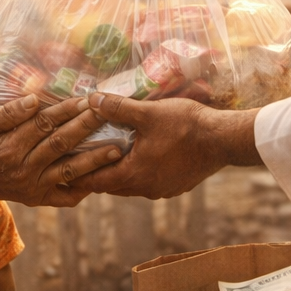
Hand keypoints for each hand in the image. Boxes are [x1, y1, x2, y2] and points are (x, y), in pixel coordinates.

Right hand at [0, 94, 122, 207]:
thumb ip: (5, 114)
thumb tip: (34, 100)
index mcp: (9, 147)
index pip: (44, 125)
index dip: (66, 110)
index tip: (85, 98)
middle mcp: (24, 169)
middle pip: (61, 144)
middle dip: (85, 127)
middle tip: (106, 113)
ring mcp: (33, 186)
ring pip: (69, 171)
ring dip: (94, 160)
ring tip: (116, 149)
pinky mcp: (37, 199)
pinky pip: (64, 198)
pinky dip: (82, 190)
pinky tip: (100, 178)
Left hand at [73, 95, 261, 198]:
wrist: (224, 140)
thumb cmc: (186, 125)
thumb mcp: (148, 112)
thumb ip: (116, 107)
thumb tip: (91, 99)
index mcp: (133, 175)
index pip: (94, 182)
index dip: (78, 173)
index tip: (66, 164)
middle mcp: (145, 189)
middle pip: (110, 186)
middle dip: (97, 172)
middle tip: (84, 155)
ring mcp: (162, 190)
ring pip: (130, 186)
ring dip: (120, 172)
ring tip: (111, 153)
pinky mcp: (176, 187)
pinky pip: (149, 183)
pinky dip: (140, 173)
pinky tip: (142, 155)